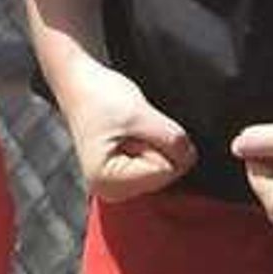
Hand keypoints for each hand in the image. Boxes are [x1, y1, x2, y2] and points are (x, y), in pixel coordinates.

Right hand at [55, 53, 192, 200]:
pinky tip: (132, 136)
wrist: (81, 83)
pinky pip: (159, 164)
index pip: (166, 171)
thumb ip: (172, 140)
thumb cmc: (99, 96)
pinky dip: (152, 146)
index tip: (132, 127)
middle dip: (157, 144)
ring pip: (166, 168)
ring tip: (129, 130)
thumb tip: (191, 157)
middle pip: (167, 174)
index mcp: (107, 180)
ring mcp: (119, 185)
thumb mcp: (140, 115)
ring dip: (155, 144)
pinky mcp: (126, 176)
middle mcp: (111, 190)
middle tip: (130, 128)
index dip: (158, 142)